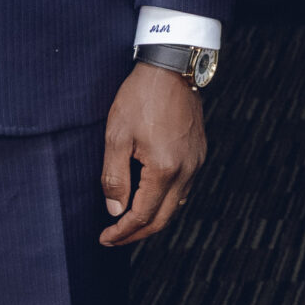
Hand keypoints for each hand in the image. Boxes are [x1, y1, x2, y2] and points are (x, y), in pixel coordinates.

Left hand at [99, 61, 205, 246]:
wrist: (171, 66)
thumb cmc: (141, 97)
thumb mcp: (116, 136)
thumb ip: (114, 178)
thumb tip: (115, 210)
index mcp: (165, 169)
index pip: (142, 215)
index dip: (122, 232)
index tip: (104, 238)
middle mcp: (187, 170)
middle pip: (163, 218)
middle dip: (137, 233)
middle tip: (115, 238)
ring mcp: (196, 161)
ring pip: (176, 205)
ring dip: (152, 218)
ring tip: (129, 222)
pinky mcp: (199, 152)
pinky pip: (184, 188)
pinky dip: (166, 201)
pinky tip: (150, 197)